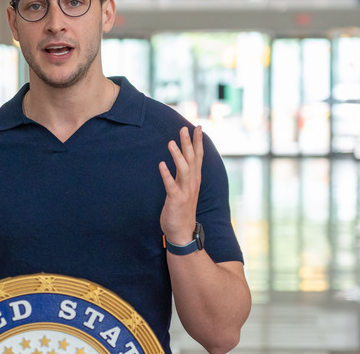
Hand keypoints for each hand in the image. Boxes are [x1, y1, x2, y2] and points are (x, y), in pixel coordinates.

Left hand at [159, 126, 203, 245]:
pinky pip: (171, 185)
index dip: (198, 142)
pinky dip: (166, 174)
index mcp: (195, 179)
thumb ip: (185, 174)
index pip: (198, 157)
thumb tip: (183, 159)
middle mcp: (192, 183)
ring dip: (178, 156)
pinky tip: (161, 164)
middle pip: (192, 159)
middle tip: (184, 128)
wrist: (182, 232)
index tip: (198, 127)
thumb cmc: (182, 209)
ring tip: (171, 142)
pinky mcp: (176, 199)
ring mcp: (185, 191)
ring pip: (184, 169)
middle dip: (189, 143)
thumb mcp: (187, 188)